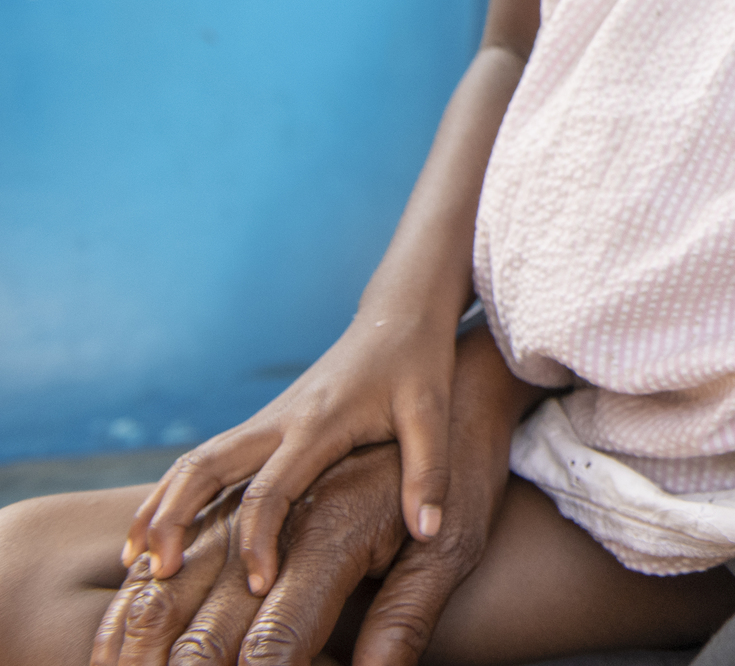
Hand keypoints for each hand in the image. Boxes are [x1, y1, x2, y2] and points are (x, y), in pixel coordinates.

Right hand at [92, 329, 525, 665]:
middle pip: (205, 469)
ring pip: (195, 463)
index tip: (258, 585)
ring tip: (135, 561)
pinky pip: (206, 460)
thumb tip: (428, 532)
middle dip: (174, 520)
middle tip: (157, 575)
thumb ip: (428, 473)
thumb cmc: (417, 364)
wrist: (397, 315)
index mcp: (317, 423)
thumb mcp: (432, 413)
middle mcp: (278, 421)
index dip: (258, 539)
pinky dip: (173, 493)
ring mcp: (264, 421)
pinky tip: (156, 528)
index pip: (270, 489)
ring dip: (161, 508)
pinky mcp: (263, 424)